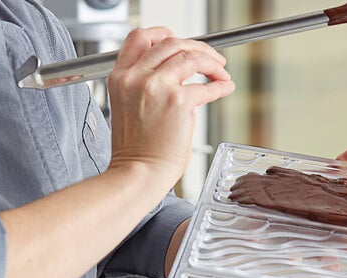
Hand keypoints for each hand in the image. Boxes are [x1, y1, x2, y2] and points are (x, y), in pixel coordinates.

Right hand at [107, 27, 234, 188]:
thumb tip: (174, 80)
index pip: (141, 38)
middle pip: (171, 43)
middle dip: (197, 47)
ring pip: (191, 57)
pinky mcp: (179, 101)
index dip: (166, 35)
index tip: (182, 43)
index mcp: (121, 77)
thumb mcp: (129, 109)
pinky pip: (207, 86)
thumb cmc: (136, 152)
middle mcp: (137, 77)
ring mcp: (158, 86)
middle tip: (211, 59)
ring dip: (212, 63)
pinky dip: (221, 85)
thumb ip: (143, 88)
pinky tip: (225, 88)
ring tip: (221, 73)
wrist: (138, 172)